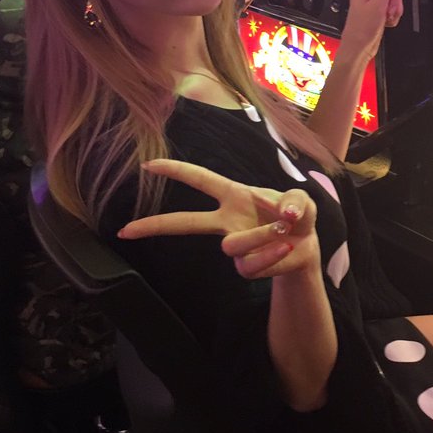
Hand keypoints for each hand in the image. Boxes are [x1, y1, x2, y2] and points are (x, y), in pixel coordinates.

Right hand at [118, 158, 319, 281]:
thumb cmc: (297, 215)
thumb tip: (285, 214)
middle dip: (155, 224)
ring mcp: (233, 244)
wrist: (307, 245)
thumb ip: (296, 200)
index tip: (148, 166)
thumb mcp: (303, 200)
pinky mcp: (244, 266)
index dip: (176, 171)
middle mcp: (226, 220)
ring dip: (261, 237)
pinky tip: (285, 248)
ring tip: (284, 230)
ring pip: (232, 245)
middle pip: (185, 222)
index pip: (200, 179)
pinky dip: (272, 256)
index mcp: (234, 195)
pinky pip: (251, 264)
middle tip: (126, 230)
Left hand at [341, 0, 402, 61]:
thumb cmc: (361, 29)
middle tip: (388, 10)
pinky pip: (392, 7)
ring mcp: (373, 1)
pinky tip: (387, 22)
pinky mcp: (377, 11)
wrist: (360, 49)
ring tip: (386, 19)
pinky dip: (392, 15)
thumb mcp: (377, 7)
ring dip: (394, 8)